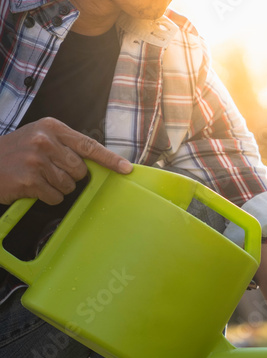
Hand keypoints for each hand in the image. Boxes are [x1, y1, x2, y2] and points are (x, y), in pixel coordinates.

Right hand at [0, 117, 131, 205]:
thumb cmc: (15, 152)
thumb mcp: (39, 138)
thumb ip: (65, 146)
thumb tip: (97, 164)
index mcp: (52, 127)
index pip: (89, 145)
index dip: (110, 159)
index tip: (127, 169)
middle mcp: (45, 141)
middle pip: (80, 170)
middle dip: (69, 175)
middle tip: (48, 170)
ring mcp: (36, 160)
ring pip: (69, 185)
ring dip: (57, 187)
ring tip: (37, 177)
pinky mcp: (30, 180)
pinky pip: (55, 197)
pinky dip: (46, 197)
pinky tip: (31, 187)